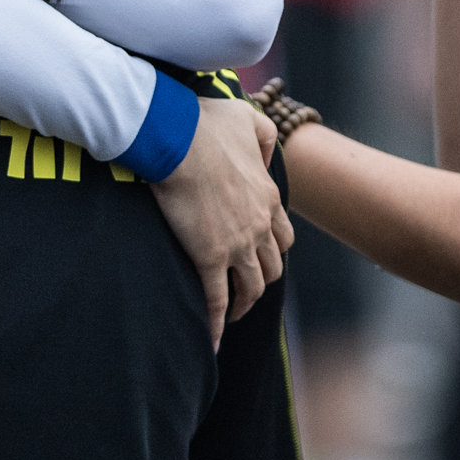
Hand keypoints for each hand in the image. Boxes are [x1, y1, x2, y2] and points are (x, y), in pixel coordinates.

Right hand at [150, 98, 293, 345]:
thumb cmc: (205, 122)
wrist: (176, 136)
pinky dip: (217, 325)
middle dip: (261, 280)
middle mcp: (259, 225)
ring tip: (231, 315)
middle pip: (272, 267)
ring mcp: (237, 244)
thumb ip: (263, 135)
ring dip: (243, 304)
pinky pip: (217, 300)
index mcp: (267, 197)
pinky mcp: (210, 256)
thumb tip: (265, 153)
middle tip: (245, 289)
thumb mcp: (247, 118)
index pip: (282, 236)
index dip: (273, 250)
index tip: (260, 258)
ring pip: (251, 288)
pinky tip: (212, 341)